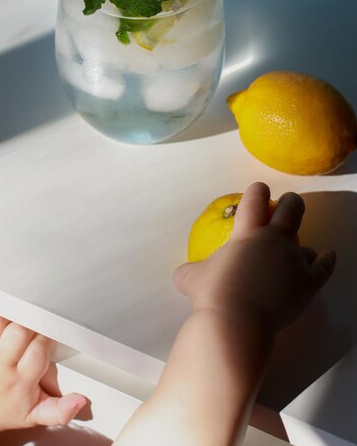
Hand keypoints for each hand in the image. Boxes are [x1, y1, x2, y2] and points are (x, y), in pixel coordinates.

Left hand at [0, 308, 86, 445]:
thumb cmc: (2, 409)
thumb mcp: (34, 415)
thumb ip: (60, 410)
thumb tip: (78, 402)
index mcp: (19, 381)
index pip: (38, 351)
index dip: (48, 337)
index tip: (51, 334)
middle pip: (17, 332)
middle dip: (31, 322)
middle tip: (34, 323)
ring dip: (9, 313)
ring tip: (16, 317)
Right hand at [174, 182, 336, 331]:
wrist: (237, 322)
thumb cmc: (212, 295)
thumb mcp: (191, 278)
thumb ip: (190, 270)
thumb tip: (183, 274)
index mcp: (248, 233)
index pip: (255, 199)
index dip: (258, 191)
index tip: (259, 190)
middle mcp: (275, 240)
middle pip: (291, 209)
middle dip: (290, 203)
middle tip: (288, 203)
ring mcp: (295, 261)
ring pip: (306, 244)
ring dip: (300, 245)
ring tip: (296, 251)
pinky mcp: (308, 283)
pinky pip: (323, 267)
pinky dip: (327, 260)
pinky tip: (329, 255)